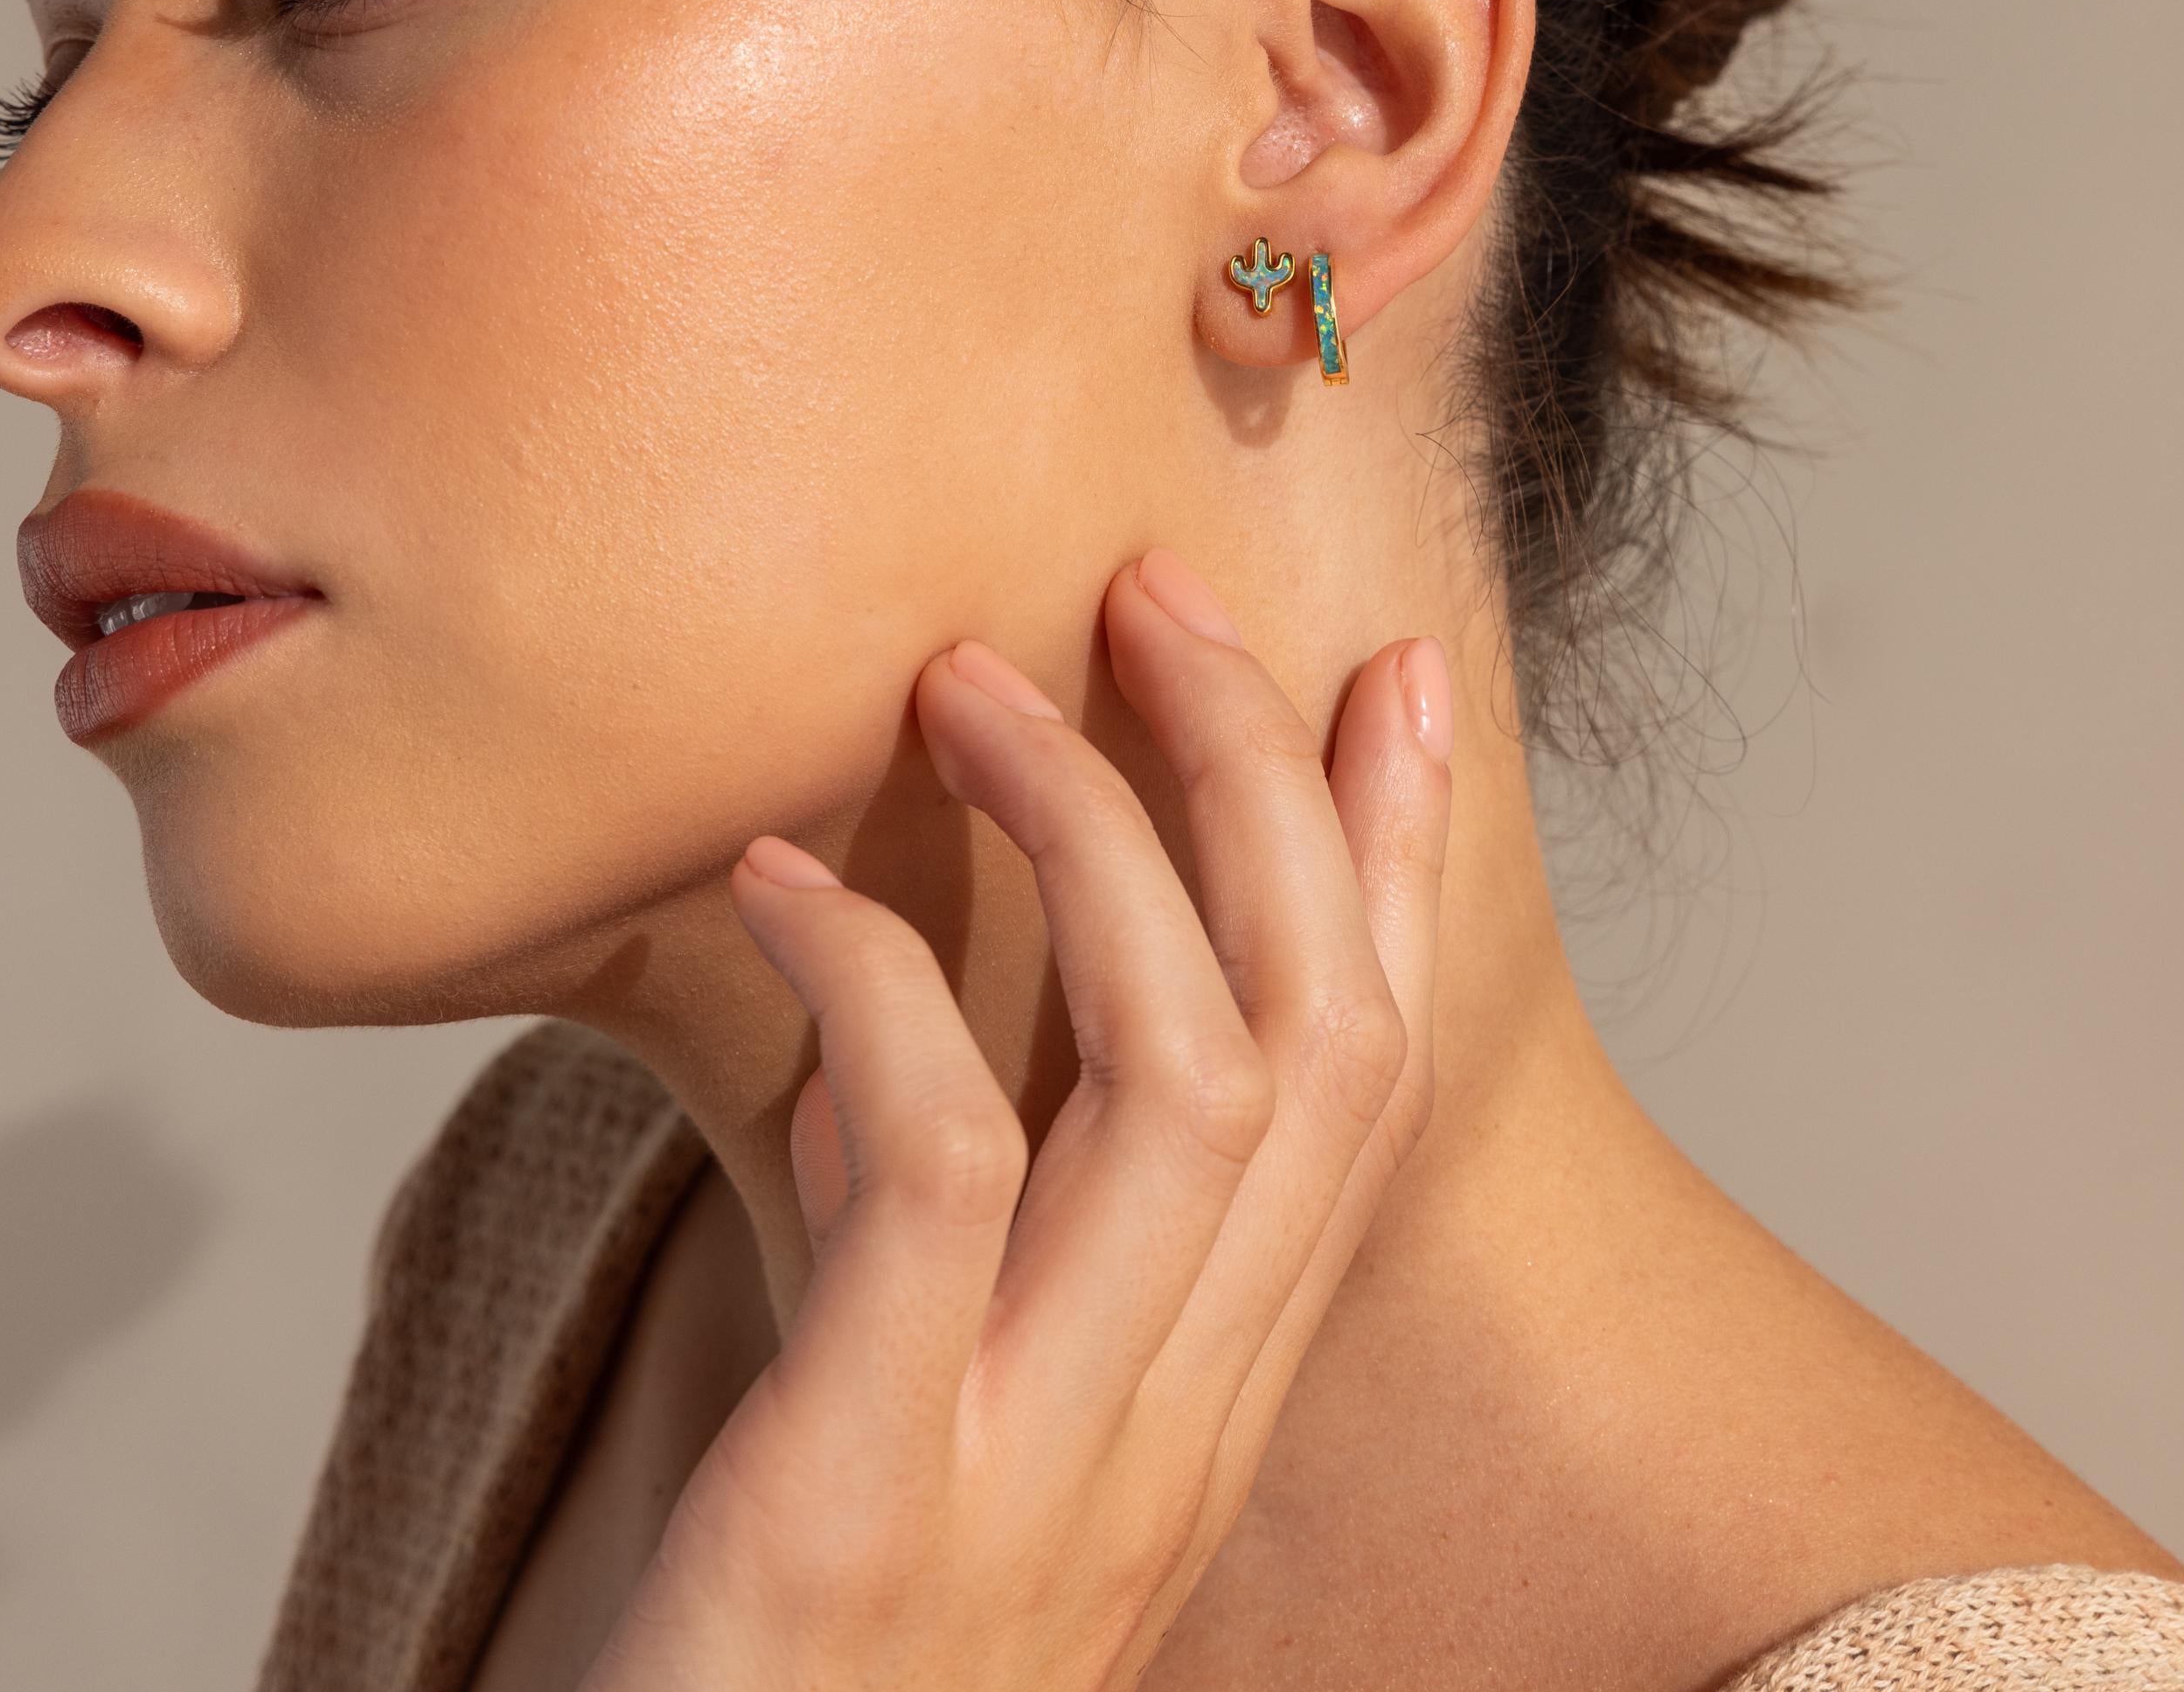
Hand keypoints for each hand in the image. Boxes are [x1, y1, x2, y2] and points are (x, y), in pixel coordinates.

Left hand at [582, 549, 1453, 1691]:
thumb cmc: (793, 1666)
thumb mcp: (928, 1439)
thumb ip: (959, 1258)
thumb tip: (912, 1031)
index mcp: (1206, 1410)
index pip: (1370, 1094)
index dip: (1400, 869)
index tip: (1390, 682)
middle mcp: (1178, 1438)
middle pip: (1312, 1041)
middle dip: (1259, 786)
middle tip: (1161, 599)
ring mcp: (1049, 1481)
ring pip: (1189, 1080)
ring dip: (1095, 843)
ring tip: (969, 683)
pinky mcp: (876, 1511)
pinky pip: (943, 1175)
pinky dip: (882, 989)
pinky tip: (783, 883)